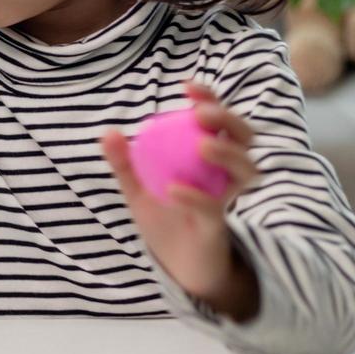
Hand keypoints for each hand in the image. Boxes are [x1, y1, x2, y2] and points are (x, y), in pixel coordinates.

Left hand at [102, 82, 260, 319]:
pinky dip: (196, 196)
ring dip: (226, 152)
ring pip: (246, 170)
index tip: (187, 87)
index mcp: (209, 157)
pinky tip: (175, 188)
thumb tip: (109, 132)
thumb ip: (125, 162)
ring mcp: (228, 199)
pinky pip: (215, 207)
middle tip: (203, 113)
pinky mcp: (220, 227)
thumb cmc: (165, 219)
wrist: (176, 266)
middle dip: (229, 119)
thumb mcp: (138, 188)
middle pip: (245, 137)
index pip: (217, 120)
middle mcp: (226, 174)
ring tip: (202, 144)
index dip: (209, 99)